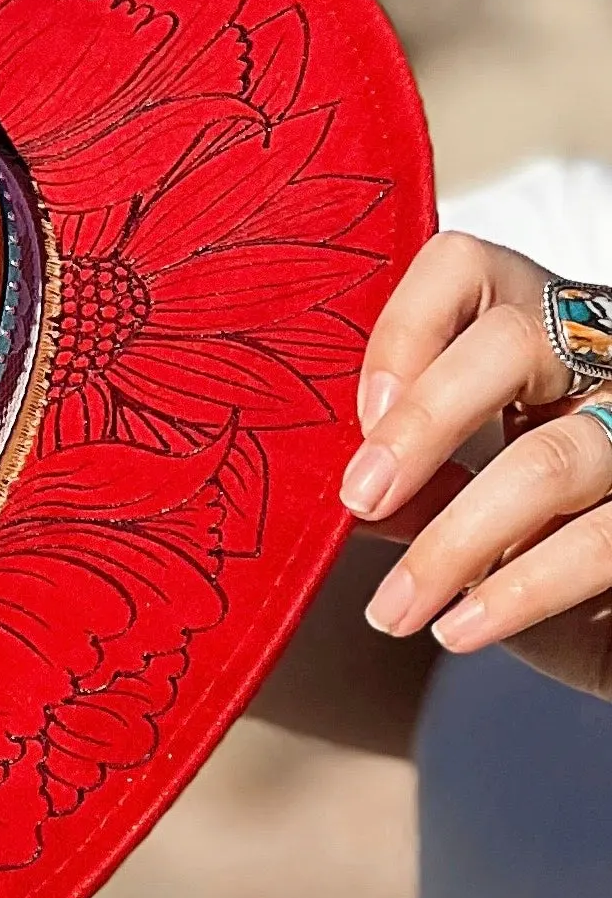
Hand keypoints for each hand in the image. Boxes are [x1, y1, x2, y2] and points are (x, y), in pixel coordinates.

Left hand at [341, 230, 611, 697]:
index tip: (358, 415)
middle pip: (514, 343)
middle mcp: (604, 356)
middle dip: (423, 423)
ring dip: (453, 545)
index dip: (407, 326)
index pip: (466, 267)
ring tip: (392, 610)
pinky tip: (458, 629)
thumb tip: (315, 485)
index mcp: (535, 327)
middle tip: (361, 497)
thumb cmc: (529, 539)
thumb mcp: (456, 494)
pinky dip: (518, 593)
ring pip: (552, 459)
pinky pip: (599, 543)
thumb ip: (401, 477)